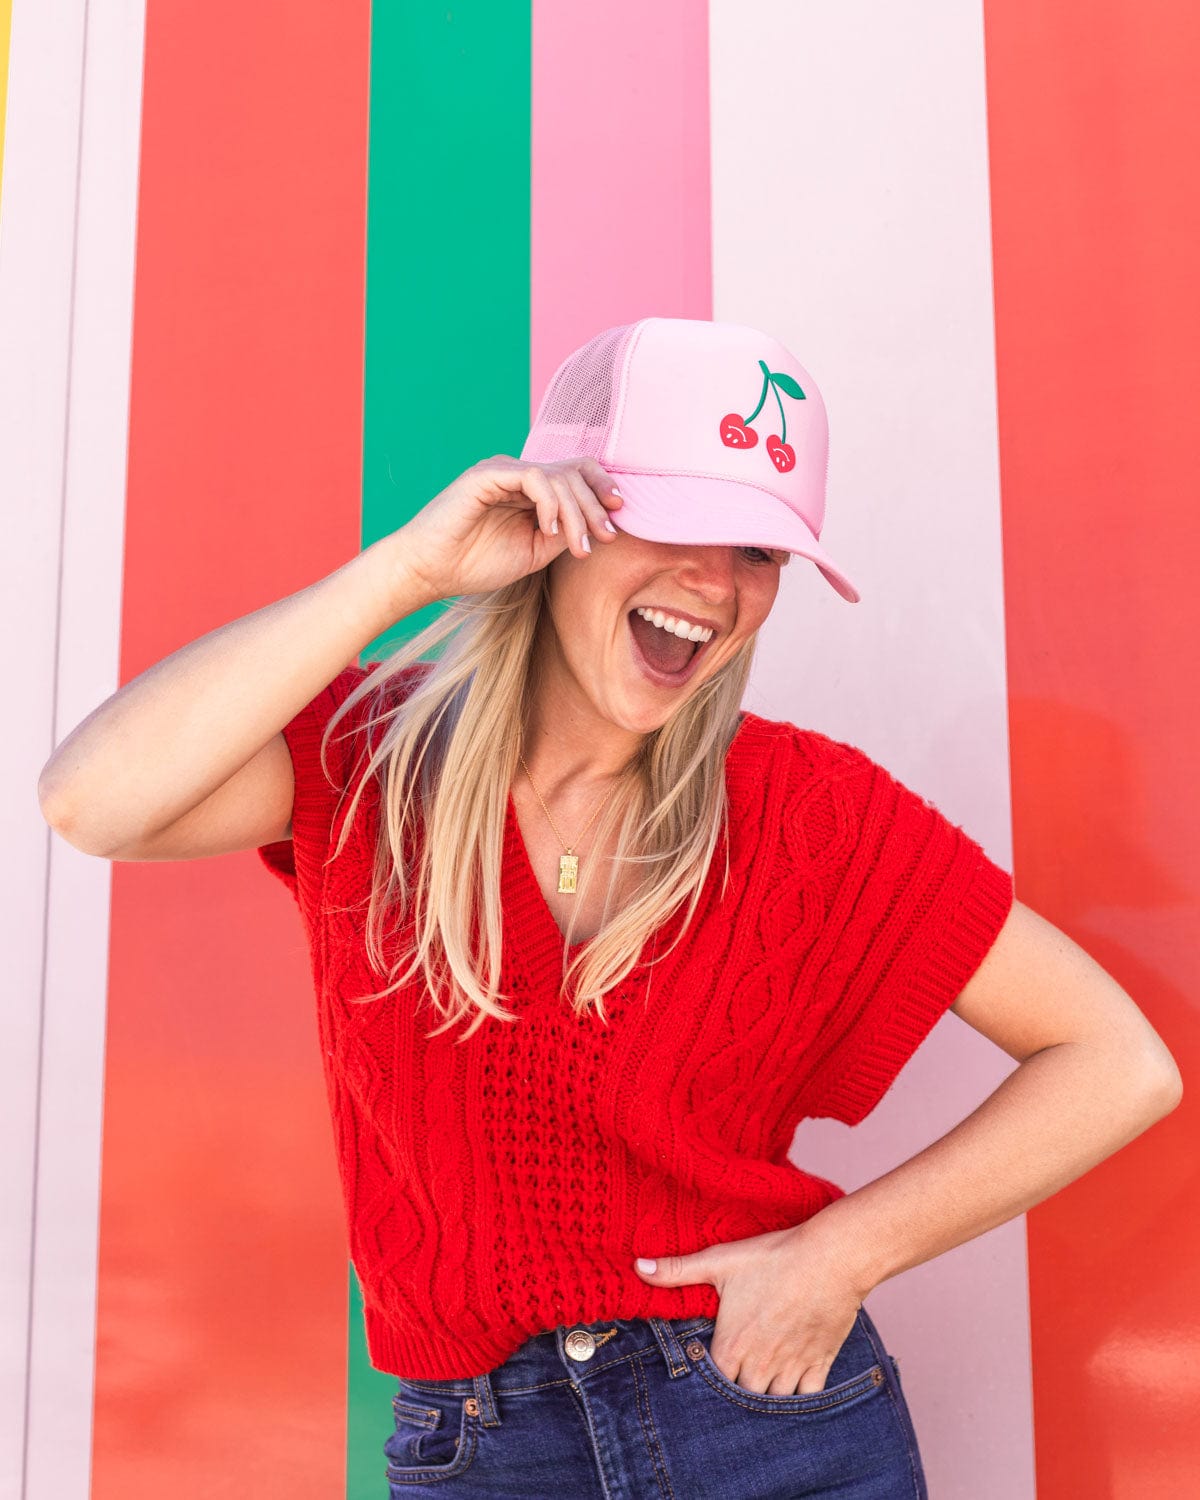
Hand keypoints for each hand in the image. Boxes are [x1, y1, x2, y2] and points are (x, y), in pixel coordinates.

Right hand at [391, 454, 623, 602]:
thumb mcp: (535, 552)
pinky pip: (532, 477)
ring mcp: (502, 471)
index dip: (602, 487)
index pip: (576, 473)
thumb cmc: (475, 564)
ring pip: (558, 475)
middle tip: (605, 537)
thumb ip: (564, 533)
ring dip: (576, 512)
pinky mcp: (487, 475)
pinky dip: (549, 503)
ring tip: (579, 546)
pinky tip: (548, 530)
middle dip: (596, 505)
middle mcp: (518, 474)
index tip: (618, 515)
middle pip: (574, 472)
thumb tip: (601, 524)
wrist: (430, 572)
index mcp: (530, 490)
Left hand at [633, 1220, 870, 1396]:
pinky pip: (808, 1398)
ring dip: (766, 1394)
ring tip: (761, 1377)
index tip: (711, 1364)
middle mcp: (760, 1366)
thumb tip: (637, 1266)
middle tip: (737, 1372)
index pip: (710, 1382)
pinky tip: (795, 1383)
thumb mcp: (720, 1260)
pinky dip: (801, 1397)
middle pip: (742, 1396)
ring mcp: (792, 1368)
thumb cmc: (773, 1258)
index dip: (709, 1376)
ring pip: (774, 1401)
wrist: (830, 1258)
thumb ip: (677, 1270)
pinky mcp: (821, 1364)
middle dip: (738, 1388)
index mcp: (731, 1347)